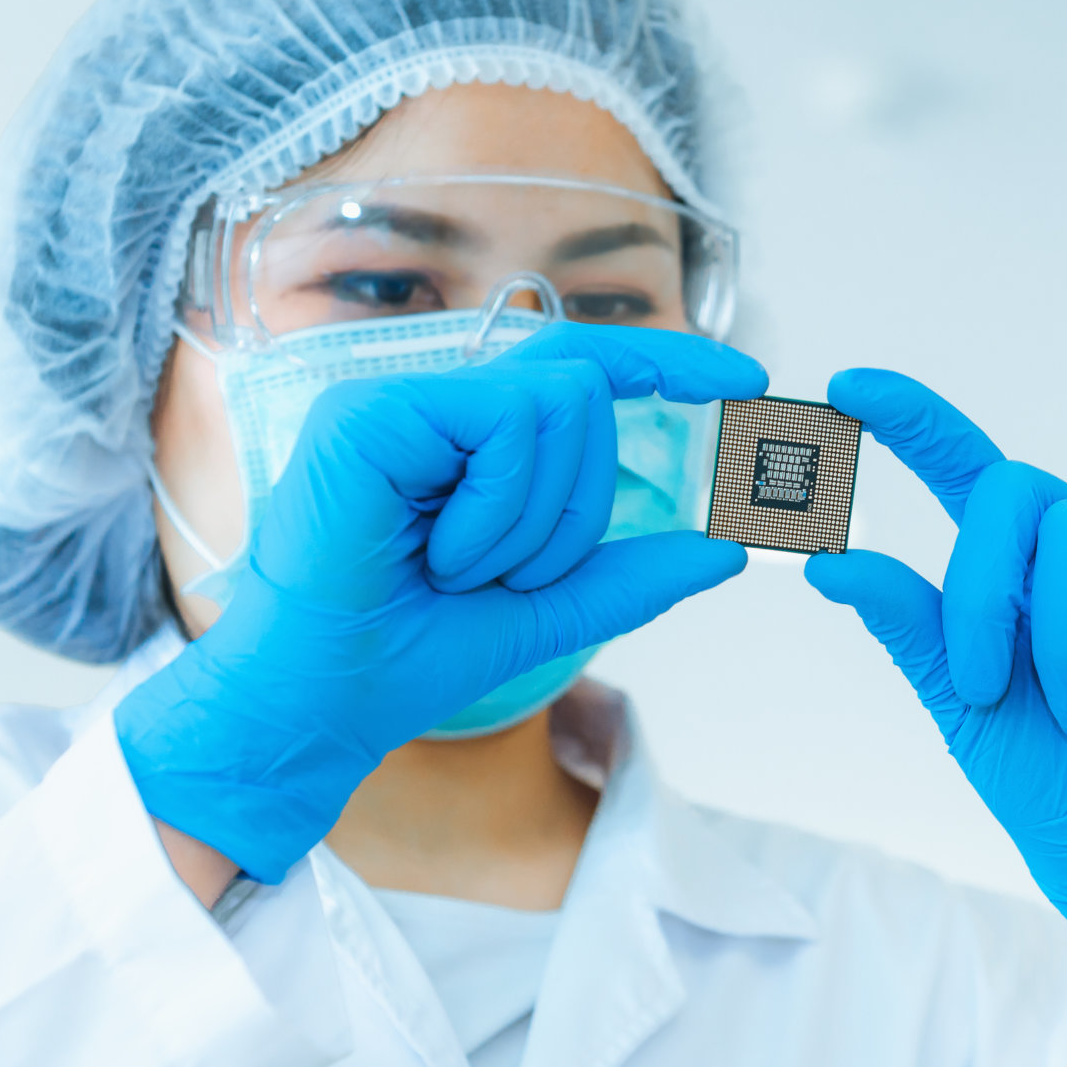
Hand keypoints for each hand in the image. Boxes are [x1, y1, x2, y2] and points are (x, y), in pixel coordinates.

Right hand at [117, 322, 765, 882]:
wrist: (319, 704)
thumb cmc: (403, 656)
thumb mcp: (544, 614)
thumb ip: (626, 576)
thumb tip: (723, 549)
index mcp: (472, 440)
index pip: (589, 370)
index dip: (671, 363)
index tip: (747, 382)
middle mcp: (435, 404)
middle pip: (585, 392)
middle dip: (581, 503)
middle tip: (509, 576)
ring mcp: (398, 400)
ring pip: (555, 403)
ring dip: (535, 518)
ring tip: (461, 570)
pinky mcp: (371, 413)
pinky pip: (499, 422)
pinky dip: (497, 507)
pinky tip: (442, 553)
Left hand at [805, 370, 1066, 997]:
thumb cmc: (1052, 786)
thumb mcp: (959, 702)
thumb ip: (908, 623)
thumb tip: (831, 562)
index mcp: (1017, 574)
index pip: (965, 468)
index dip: (913, 420)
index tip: (845, 386)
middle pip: (1016, 488)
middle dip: (984, 587)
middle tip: (983, 682)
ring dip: (1061, 641)